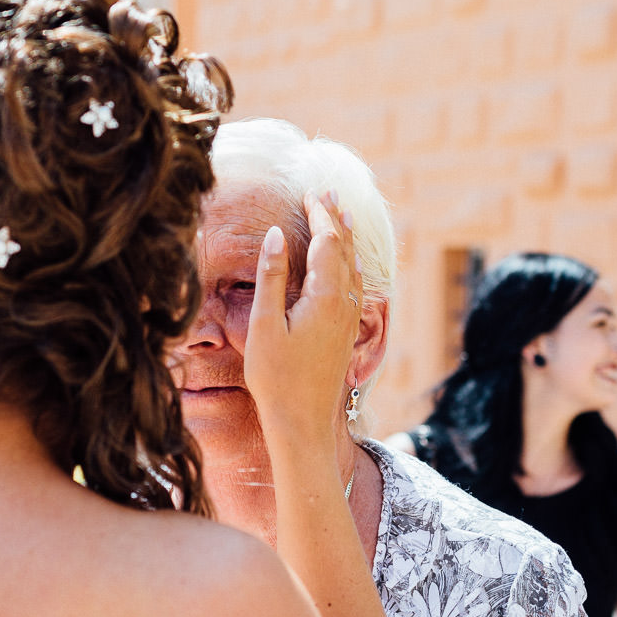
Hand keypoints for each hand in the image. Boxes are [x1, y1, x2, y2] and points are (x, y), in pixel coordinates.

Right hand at [244, 189, 361, 445]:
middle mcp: (343, 304)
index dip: (320, 214)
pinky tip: (348, 265)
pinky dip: (349, 263)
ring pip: (352, 267)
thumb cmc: (276, 378)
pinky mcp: (345, 333)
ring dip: (345, 238)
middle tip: (328, 193)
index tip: (310, 193)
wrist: (303, 423)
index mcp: (324, 296)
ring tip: (343, 217)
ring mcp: (348, 319)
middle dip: (336, 218)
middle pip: (345, 249)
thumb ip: (272, 276)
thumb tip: (279, 234)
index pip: (328, 241)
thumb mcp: (264, 325)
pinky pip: (353, 285)